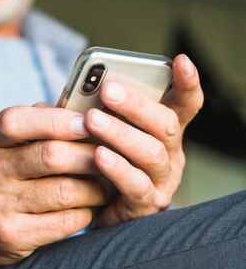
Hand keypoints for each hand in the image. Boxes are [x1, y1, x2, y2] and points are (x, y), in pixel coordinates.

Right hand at [0, 106, 105, 266]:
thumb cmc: (8, 171)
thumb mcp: (13, 141)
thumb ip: (45, 122)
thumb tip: (91, 110)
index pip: (17, 122)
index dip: (57, 121)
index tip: (88, 122)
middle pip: (50, 156)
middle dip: (89, 154)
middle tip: (112, 156)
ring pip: (65, 191)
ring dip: (96, 187)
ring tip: (107, 184)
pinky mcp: (12, 236)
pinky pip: (65, 222)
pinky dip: (87, 212)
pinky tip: (91, 207)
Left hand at [84, 54, 202, 225]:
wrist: (92, 207)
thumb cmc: (98, 159)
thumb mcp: (102, 130)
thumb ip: (100, 109)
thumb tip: (81, 86)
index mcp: (162, 128)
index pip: (185, 102)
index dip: (187, 82)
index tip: (181, 60)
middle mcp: (170, 152)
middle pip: (165, 123)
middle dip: (136, 105)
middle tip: (107, 90)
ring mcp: (162, 179)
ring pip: (152, 153)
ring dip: (121, 134)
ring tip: (93, 120)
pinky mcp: (147, 204)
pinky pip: (137, 185)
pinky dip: (118, 169)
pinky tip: (99, 156)